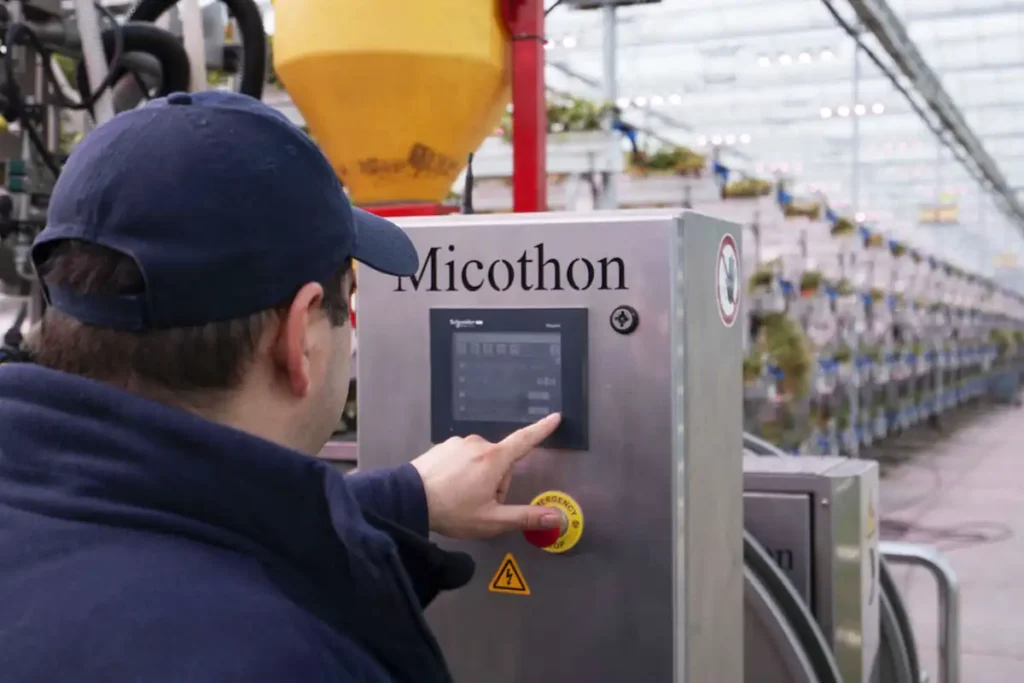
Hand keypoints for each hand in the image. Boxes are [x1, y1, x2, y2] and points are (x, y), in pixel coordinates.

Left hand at [410, 413, 562, 539]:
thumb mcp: (492, 520)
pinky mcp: (442, 447)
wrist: (408, 499)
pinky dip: (460, 472)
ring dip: (478, 477)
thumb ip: (526, 517)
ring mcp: (458, 443)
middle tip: (479, 505)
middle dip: (496, 482)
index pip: (525, 440)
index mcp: (494, 458)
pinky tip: (448, 489)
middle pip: (500, 462)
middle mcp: (478, 443)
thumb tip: (556, 517)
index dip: (543, 429)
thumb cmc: (452, 511)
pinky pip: (461, 458)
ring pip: (480, 461)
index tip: (555, 417)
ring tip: (460, 498)